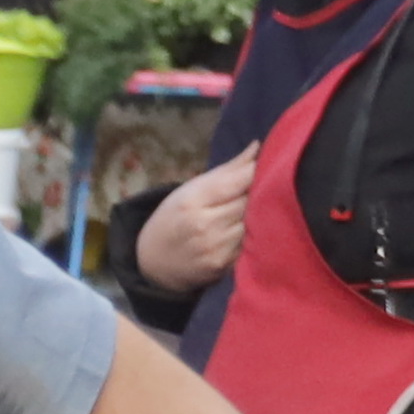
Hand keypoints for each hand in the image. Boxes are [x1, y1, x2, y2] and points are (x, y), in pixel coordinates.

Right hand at [132, 140, 257, 297]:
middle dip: (254, 195)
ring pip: (252, 223)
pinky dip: (248, 237)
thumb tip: (257, 147)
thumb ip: (226, 171)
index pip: (238, 181)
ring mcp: (214, 248)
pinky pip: (248, 244)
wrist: (152, 264)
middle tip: (251, 193)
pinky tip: (237, 235)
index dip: (255, 172)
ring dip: (254, 217)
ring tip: (243, 215)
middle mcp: (203, 225)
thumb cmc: (173, 219)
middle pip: (249, 202)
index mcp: (191, 201)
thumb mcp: (189, 190)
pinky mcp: (223, 266)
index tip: (261, 169)